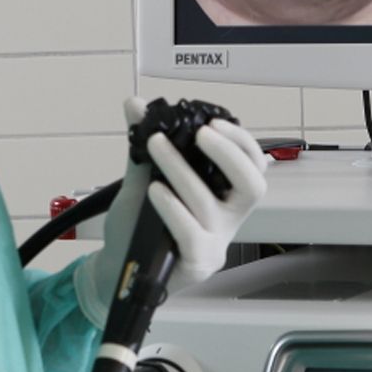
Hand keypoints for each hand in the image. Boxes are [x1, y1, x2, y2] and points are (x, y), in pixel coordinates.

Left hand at [74, 99, 268, 326]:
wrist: (117, 267)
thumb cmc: (138, 226)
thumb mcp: (142, 179)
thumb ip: (143, 146)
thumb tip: (134, 104)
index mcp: (225, 196)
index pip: (254, 166)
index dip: (241, 142)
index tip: (213, 121)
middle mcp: (228, 219)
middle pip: (253, 186)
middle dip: (230, 154)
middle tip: (201, 133)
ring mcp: (215, 242)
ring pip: (208, 203)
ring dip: (181, 169)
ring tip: (155, 146)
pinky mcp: (196, 262)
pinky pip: (191, 232)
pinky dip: (173, 207)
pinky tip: (156, 190)